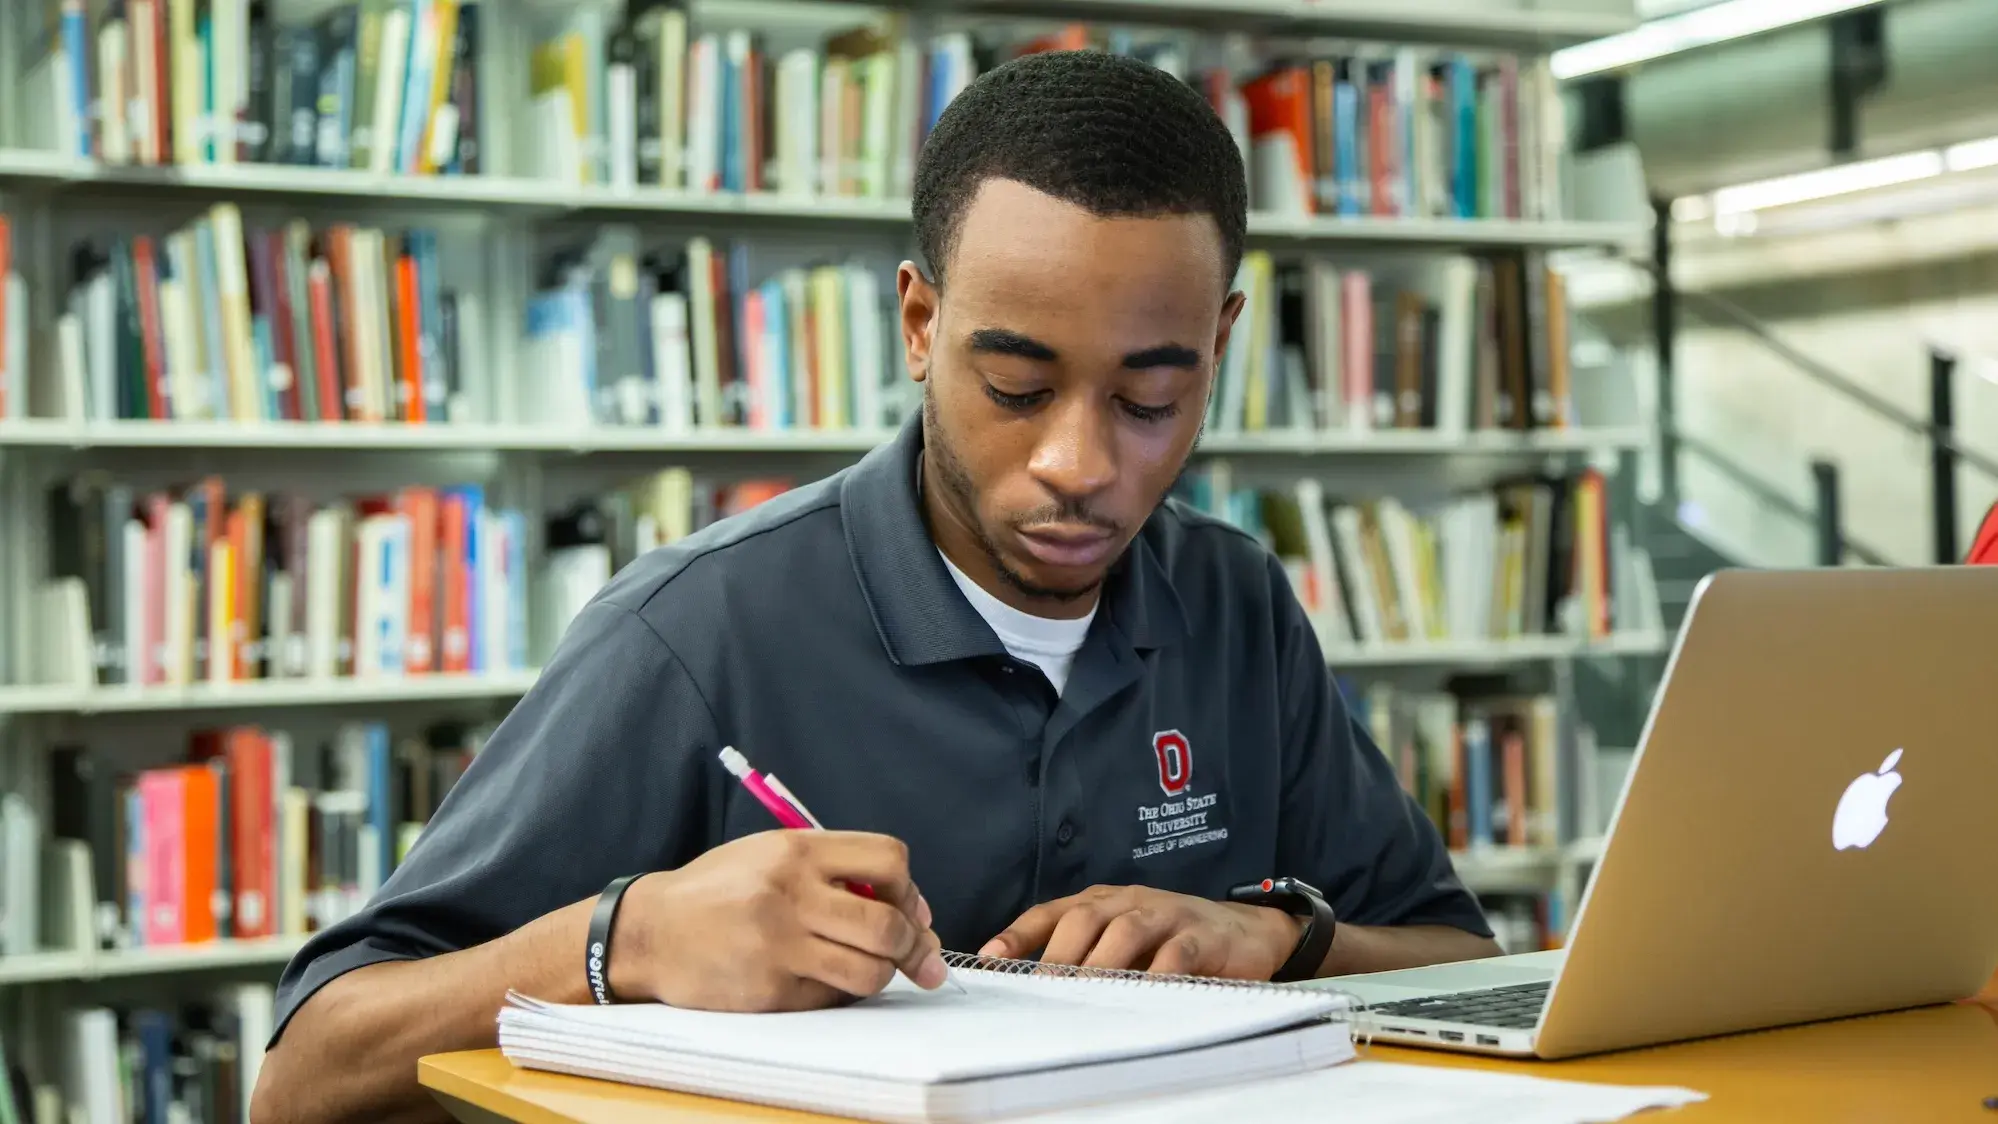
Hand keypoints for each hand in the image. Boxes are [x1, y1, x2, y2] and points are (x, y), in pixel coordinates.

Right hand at [607, 831, 949, 1010]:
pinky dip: (843, 992)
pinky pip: (833, 996)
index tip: (910, 908)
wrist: (651, 932)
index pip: (889, 860)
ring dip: (884, 974)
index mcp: (796, 850)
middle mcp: (791, 893)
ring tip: (873, 969)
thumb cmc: (718, 890)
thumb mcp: (771, 854)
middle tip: (917, 956)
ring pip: (869, 969)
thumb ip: (834, 869)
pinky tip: (828, 980)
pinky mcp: (770, 989)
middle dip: (913, 945)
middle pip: (888, 923)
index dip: (910, 889)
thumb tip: (910, 907)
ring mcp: (780, 945)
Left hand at [979, 885, 1303, 979]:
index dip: (1019, 933)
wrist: (1245, 932)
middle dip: (1058, 953)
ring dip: (1101, 964)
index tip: (989, 959)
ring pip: (1125, 931)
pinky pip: (1177, 953)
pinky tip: (1143, 995)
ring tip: (1082, 993)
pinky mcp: (1203, 937)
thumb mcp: (1123, 943)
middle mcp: (1130, 902)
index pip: (1052, 911)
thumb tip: (1029, 985)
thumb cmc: (1172, 940)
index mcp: (1104, 902)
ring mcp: (1167, 915)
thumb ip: (1083, 956)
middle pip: (1084, 918)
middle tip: (1040, 989)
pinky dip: (1157, 974)